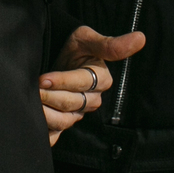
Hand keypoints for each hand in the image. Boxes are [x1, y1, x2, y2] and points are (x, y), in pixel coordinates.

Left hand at [38, 25, 143, 144]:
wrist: (58, 54)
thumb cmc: (75, 45)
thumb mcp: (89, 39)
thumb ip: (110, 44)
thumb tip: (141, 38)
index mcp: (100, 79)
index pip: (81, 84)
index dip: (62, 82)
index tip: (44, 79)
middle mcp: (92, 99)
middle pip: (72, 103)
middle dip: (51, 96)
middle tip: (34, 89)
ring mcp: (78, 112)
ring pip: (65, 120)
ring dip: (47, 114)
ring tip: (32, 103)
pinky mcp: (65, 121)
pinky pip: (57, 135)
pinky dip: (47, 133)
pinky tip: (37, 125)